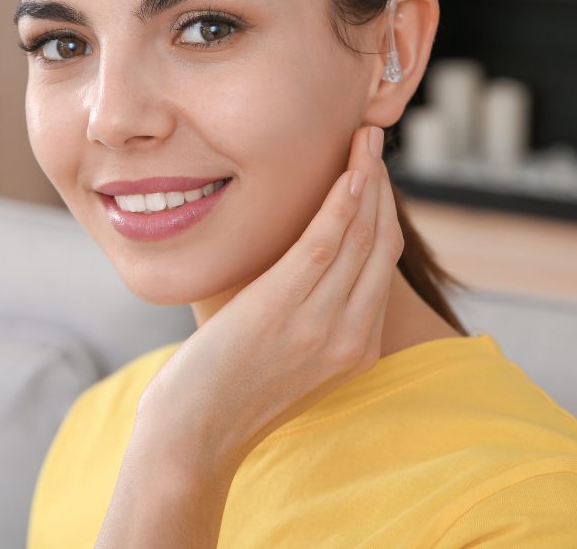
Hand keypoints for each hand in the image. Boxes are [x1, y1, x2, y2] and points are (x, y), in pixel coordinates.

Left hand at [133, 124, 403, 478]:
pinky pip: (325, 244)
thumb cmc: (228, 395)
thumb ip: (310, 318)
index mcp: (358, 350)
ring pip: (361, 236)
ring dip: (365, 177)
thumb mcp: (288, 358)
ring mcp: (321, 325)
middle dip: (380, 182)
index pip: (383, 263)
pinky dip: (341, 204)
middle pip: (381, 242)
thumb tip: (308, 268)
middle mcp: (350, 337)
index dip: (383, 208)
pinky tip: (348, 172)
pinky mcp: (283, 309)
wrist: (193, 438)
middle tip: (371, 138)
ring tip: (362, 137)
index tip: (371, 168)